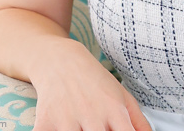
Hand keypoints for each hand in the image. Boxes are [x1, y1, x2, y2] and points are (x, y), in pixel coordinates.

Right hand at [31, 38, 152, 130]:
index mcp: (114, 108)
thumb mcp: (121, 94)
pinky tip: (60, 128)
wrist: (60, 60)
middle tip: (97, 128)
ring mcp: (68, 120)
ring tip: (82, 127)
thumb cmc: (94, 81)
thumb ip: (138, 120)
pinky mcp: (45, 124)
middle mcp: (93, 114)